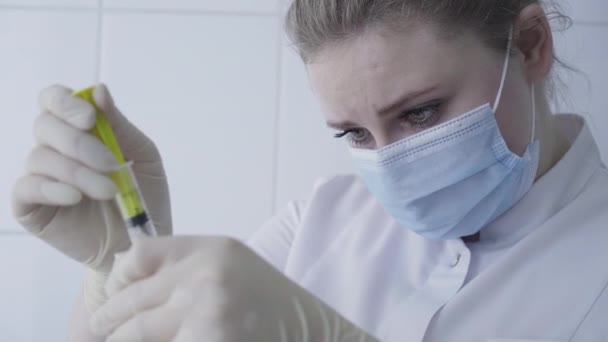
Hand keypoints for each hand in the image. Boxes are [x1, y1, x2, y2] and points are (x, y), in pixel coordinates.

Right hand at [11, 84, 171, 309]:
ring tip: (109, 191)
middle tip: (112, 165)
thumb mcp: (142, 156)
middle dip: (80, 144)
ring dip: (78, 172)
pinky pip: (27, 187)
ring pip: (40, 157)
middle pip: (44, 125)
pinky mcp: (31, 207)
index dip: (66, 103)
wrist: (140, 242)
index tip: (90, 119)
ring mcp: (41, 177)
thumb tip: (98, 90)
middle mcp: (55, 149)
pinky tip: (75, 198)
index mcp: (79, 130)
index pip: (54, 100)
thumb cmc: (144, 195)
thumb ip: (119, 125)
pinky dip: (52, 189)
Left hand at [91, 236, 378, 341]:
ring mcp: (206, 314)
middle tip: (98, 330)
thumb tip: (124, 278)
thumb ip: (184, 265)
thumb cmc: (267, 302)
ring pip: (133, 334)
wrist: (310, 333)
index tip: (111, 295)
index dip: (117, 278)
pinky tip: (167, 341)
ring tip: (114, 341)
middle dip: (106, 321)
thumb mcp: (230, 266)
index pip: (139, 254)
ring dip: (121, 341)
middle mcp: (205, 276)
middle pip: (128, 299)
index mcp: (210, 249)